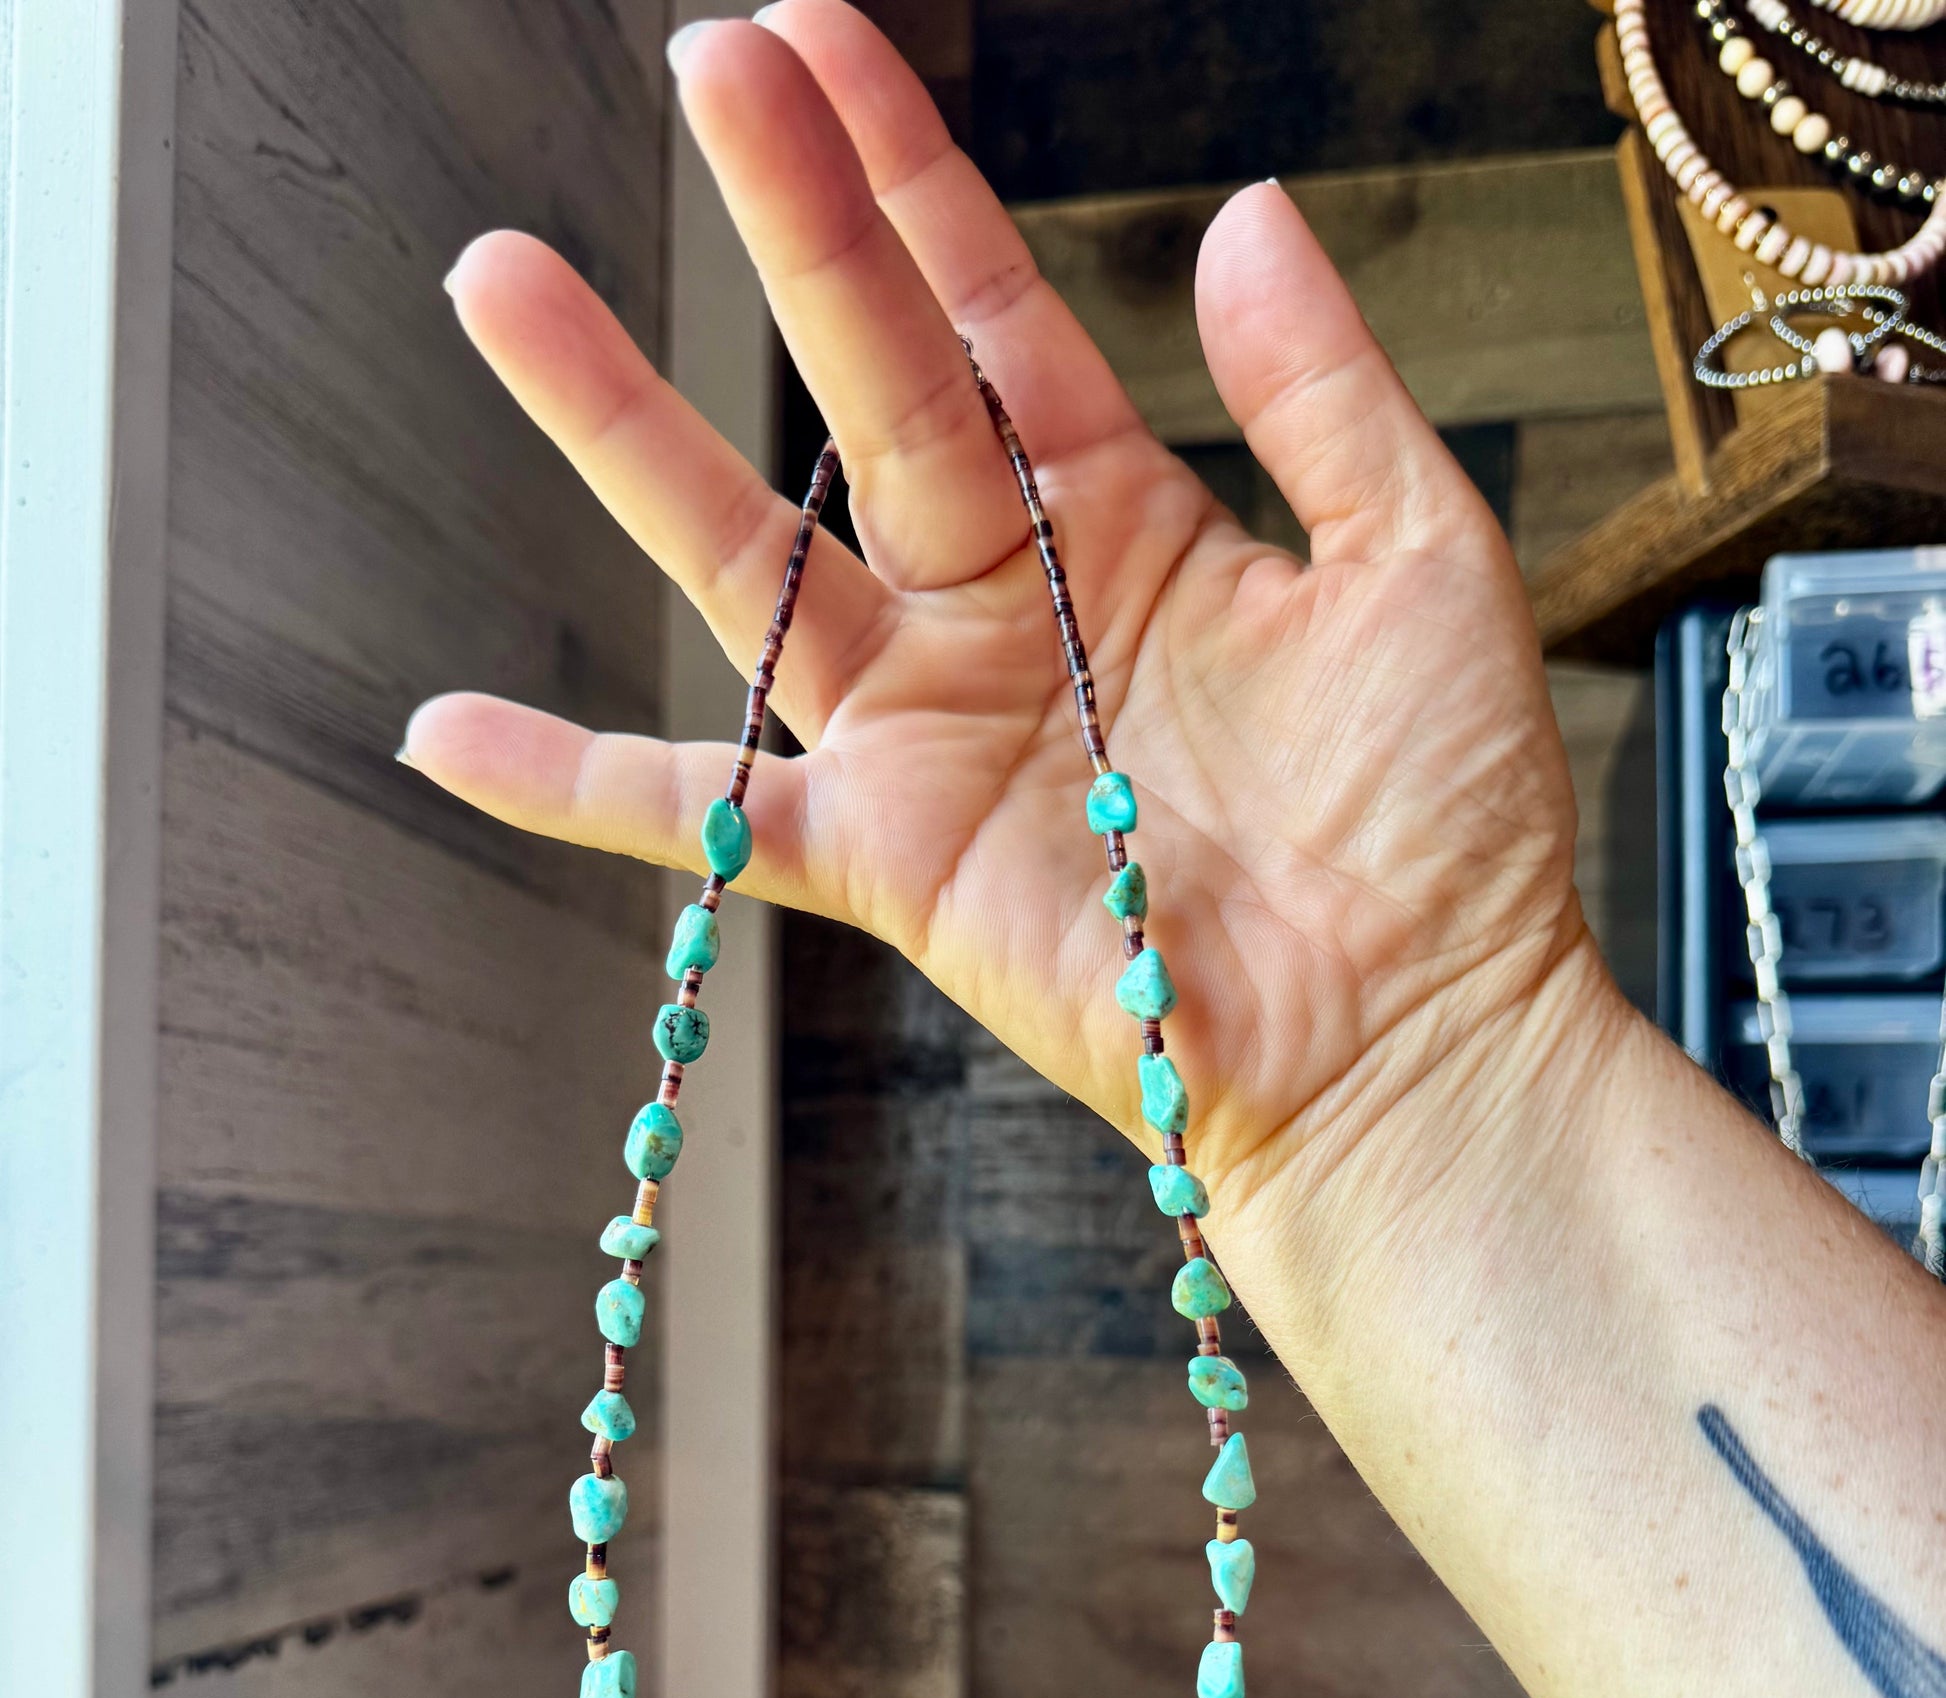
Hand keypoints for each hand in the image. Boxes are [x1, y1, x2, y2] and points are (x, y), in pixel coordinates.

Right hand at [402, 1, 1609, 1235]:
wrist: (1415, 1039)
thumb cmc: (1443, 828)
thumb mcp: (1414, 558)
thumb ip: (1321, 389)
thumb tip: (1244, 211)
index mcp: (1125, 524)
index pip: (987, 317)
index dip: (905, 179)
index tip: (816, 33)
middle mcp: (1004, 611)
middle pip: (858, 388)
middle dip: (786, 224)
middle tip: (698, 58)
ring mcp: (931, 732)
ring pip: (743, 554)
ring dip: (620, 426)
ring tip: (501, 282)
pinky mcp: (886, 858)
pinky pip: (702, 818)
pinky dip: (572, 787)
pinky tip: (441, 732)